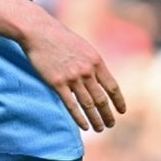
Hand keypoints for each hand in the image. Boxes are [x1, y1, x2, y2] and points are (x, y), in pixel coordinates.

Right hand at [20, 15, 126, 131]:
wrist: (39, 31)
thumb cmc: (60, 37)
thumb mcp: (83, 47)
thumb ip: (91, 64)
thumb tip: (98, 81)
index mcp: (96, 61)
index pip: (112, 87)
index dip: (118, 101)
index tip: (121, 111)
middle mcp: (86, 71)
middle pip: (102, 99)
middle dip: (107, 115)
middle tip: (111, 124)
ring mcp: (72, 77)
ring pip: (88, 105)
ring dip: (95, 119)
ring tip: (99, 128)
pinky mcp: (57, 83)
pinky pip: (71, 105)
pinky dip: (79, 118)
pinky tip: (84, 126)